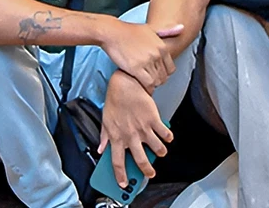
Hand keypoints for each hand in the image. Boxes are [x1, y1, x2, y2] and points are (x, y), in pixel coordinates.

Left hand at [99, 72, 172, 188]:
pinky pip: (165, 134)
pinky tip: (166, 137)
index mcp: (117, 137)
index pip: (117, 162)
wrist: (125, 84)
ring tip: (160, 150)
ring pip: (157, 149)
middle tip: (150, 173)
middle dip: (147, 171)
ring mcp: (143, 128)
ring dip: (160, 152)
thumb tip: (101, 149)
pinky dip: (168, 138)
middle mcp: (130, 135)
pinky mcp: (154, 120)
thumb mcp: (105, 120)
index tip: (123, 184)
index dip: (120, 176)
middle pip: (140, 161)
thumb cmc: (115, 101)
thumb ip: (104, 137)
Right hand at [100, 18, 183, 91]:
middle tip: (147, 80)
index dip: (162, 73)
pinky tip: (138, 85)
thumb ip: (167, 31)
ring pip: (156, 81)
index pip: (170, 69)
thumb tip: (182, 28)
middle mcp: (157, 54)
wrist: (111, 32)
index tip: (154, 73)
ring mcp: (147, 61)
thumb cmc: (128, 30)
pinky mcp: (136, 68)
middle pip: (163, 77)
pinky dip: (145, 88)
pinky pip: (147, 84)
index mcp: (162, 47)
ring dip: (150, 85)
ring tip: (142, 83)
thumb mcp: (150, 29)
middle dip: (156, 80)